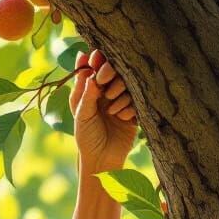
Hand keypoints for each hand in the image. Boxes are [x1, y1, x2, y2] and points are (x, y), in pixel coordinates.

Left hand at [71, 48, 137, 173]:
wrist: (103, 160)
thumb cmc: (87, 137)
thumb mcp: (82, 114)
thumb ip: (85, 91)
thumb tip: (85, 64)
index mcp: (91, 90)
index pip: (96, 67)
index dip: (98, 60)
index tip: (97, 58)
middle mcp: (107, 92)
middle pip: (115, 69)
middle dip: (110, 73)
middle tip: (105, 84)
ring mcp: (122, 100)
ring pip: (127, 82)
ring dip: (120, 93)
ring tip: (111, 111)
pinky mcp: (135, 110)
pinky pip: (137, 99)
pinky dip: (129, 106)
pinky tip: (122, 118)